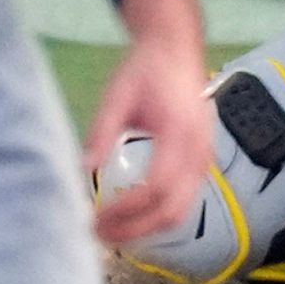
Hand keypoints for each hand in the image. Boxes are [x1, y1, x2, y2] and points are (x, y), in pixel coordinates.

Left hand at [87, 0, 211, 246]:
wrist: (175, 49)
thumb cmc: (145, 69)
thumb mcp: (117, 94)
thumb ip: (101, 130)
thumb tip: (80, 167)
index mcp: (180, 134)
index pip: (156, 187)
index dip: (126, 209)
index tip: (96, 217)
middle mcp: (198, 153)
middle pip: (172, 210)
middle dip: (136, 229)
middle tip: (98, 234)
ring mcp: (204, 161)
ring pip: (180, 211)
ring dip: (145, 227)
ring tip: (109, 231)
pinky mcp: (199, 164)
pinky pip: (182, 201)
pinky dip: (156, 216)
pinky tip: (128, 216)